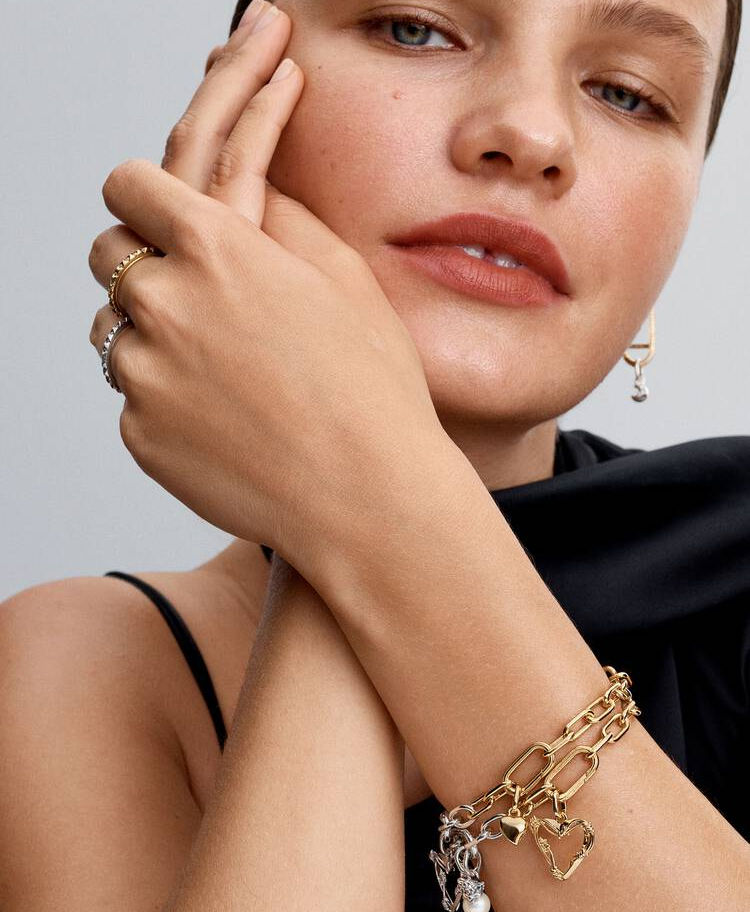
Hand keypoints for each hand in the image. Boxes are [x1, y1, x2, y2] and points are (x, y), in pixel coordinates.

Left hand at [87, 1, 443, 574]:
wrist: (367, 495)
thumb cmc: (372, 386)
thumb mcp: (345, 277)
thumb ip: (281, 217)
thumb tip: (247, 191)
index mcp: (214, 247)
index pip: (128, 186)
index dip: (146, 197)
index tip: (163, 216)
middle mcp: (163, 303)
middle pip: (108, 255)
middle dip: (144, 264)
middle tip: (199, 297)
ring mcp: (143, 374)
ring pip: (115, 330)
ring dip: (151, 335)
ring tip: (222, 370)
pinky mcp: (139, 434)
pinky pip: (133, 399)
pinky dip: (166, 400)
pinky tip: (227, 420)